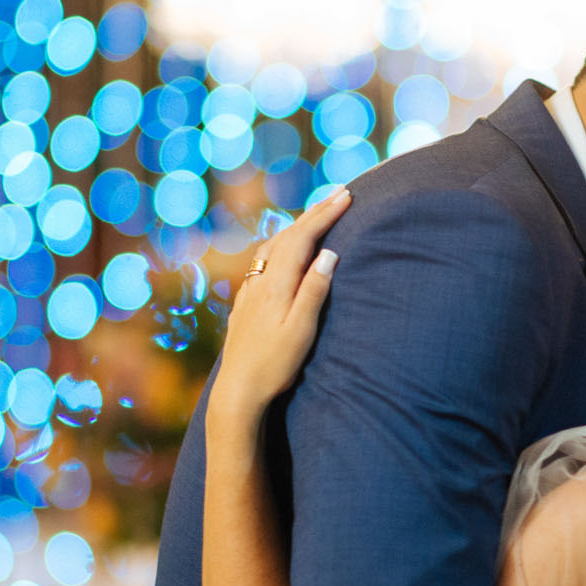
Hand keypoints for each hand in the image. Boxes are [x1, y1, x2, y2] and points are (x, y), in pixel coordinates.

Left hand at [209, 188, 350, 422]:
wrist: (238, 391)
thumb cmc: (275, 365)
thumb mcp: (301, 330)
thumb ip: (314, 290)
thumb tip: (329, 253)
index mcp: (276, 284)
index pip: (304, 238)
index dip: (326, 215)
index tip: (347, 196)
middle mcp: (260, 281)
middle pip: (288, 237)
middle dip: (314, 214)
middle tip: (338, 195)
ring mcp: (250, 292)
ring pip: (272, 247)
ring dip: (296, 227)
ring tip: (315, 217)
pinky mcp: (245, 304)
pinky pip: (263, 261)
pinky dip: (280, 246)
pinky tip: (282, 252)